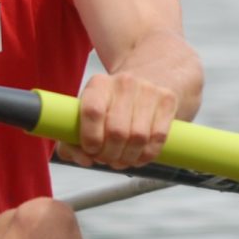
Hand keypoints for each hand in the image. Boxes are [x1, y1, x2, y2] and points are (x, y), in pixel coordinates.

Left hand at [57, 70, 178, 170]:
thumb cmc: (110, 105)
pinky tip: (138, 157)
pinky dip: (147, 155)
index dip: (90, 138)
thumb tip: (85, 160)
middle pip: (116, 131)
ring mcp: (148, 90)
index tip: (91, 151)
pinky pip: (158, 138)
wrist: (147, 78)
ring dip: (128, 158)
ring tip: (121, 160)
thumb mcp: (86, 114)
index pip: (92, 112)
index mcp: (98, 84)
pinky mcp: (167, 100)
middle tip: (106, 159)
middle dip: (109, 154)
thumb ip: (71, 141)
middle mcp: (124, 83)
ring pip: (138, 138)